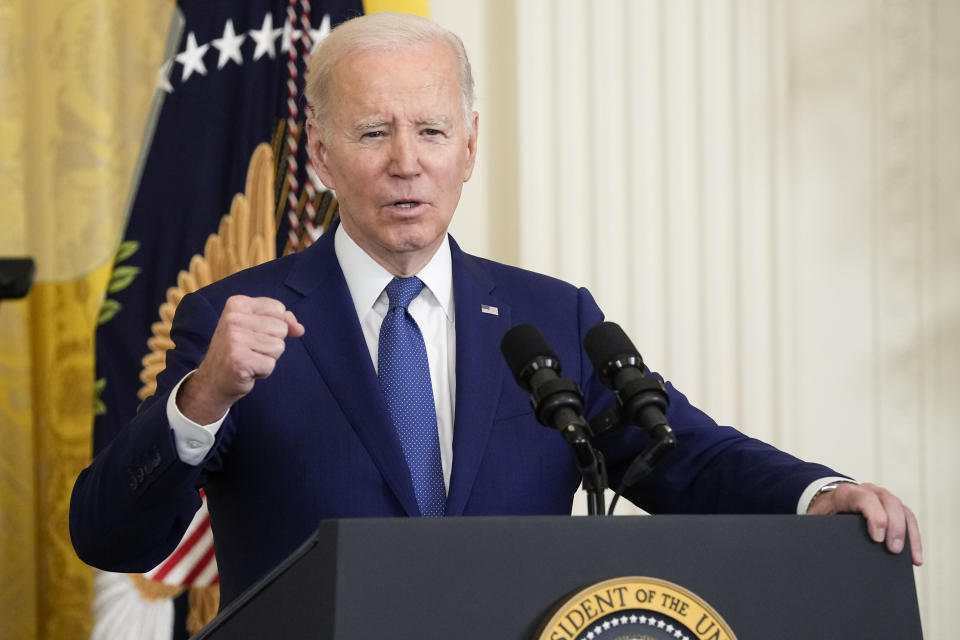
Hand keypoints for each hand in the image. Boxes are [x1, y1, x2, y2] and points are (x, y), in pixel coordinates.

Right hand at [177, 295, 304, 423]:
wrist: (213, 381)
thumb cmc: (239, 351)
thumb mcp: (257, 328)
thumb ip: (282, 320)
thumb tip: (299, 329)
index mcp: (237, 304)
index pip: (279, 308)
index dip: (274, 326)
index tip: (252, 334)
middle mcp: (233, 318)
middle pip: (281, 328)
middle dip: (271, 343)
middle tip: (250, 349)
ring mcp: (234, 339)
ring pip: (278, 346)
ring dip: (268, 358)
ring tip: (249, 359)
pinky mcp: (238, 360)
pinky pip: (271, 364)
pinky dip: (263, 371)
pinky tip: (247, 370)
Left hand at [808, 481, 922, 565]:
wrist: (829, 502)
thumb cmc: (823, 514)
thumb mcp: (816, 520)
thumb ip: (818, 529)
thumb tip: (820, 550)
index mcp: (846, 493)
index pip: (865, 499)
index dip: (875, 516)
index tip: (877, 538)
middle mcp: (868, 490)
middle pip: (889, 502)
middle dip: (895, 527)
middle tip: (893, 551)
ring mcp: (882, 497)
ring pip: (902, 510)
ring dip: (909, 535)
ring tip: (912, 559)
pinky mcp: (893, 507)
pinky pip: (908, 519)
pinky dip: (913, 538)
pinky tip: (915, 558)